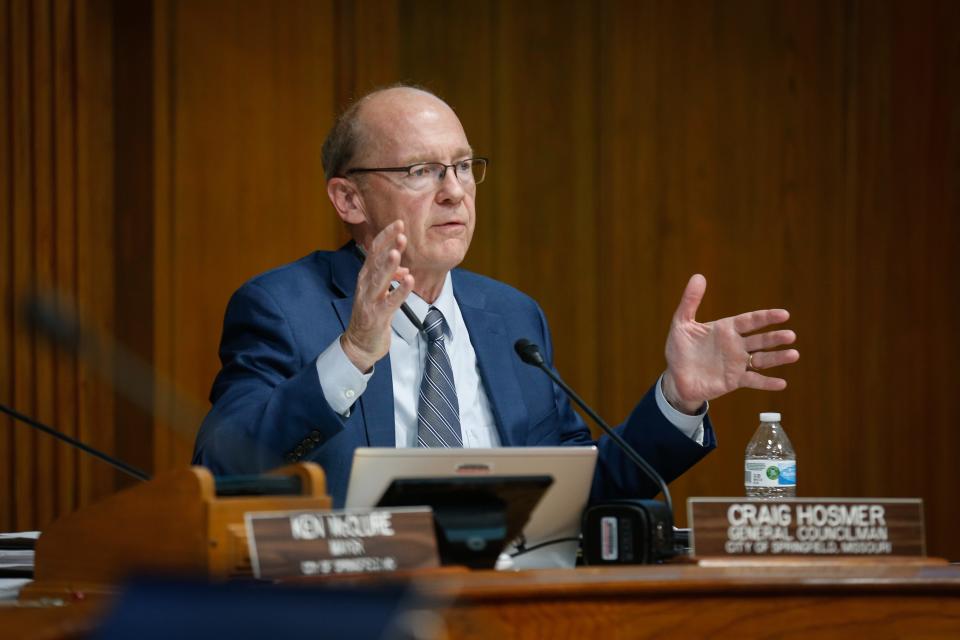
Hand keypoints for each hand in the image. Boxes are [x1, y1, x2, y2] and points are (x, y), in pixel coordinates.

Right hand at [340, 221, 414, 371]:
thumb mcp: (380, 291)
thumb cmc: (371, 314)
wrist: (359, 343)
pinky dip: (400, 291)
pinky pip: (389, 302)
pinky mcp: (376, 315)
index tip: (399, 223)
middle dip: (388, 245)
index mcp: (366, 275)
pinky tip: (409, 281)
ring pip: (379, 279)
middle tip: (401, 231)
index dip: (386, 236)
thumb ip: (391, 277)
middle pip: (376, 261)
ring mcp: (369, 300)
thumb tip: (404, 269)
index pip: (374, 250)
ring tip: (398, 252)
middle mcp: (365, 284)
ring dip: (389, 265)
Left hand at [662, 274, 798, 413]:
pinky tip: (782, 383)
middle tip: (791, 335)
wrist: (675, 378)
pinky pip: (753, 380)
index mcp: (726, 329)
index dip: (766, 317)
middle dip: (775, 338)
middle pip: (760, 340)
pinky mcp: (733, 380)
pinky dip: (767, 382)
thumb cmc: (679, 350)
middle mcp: (735, 345)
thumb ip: (690, 301)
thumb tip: (698, 276)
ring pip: (761, 359)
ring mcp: (736, 363)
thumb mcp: (681, 324)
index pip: (750, 320)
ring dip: (777, 357)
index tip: (784, 315)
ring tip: (794, 354)